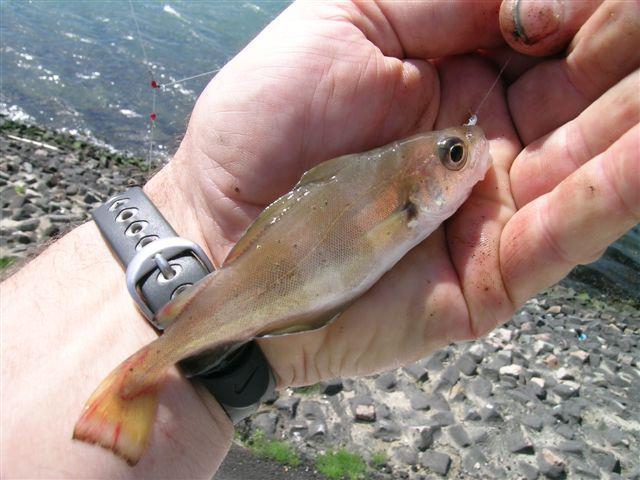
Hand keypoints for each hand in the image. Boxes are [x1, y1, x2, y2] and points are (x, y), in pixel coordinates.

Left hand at [153, 0, 638, 387]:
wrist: (218, 229)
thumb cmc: (263, 129)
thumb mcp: (341, 26)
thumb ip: (440, 2)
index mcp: (457, 81)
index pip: (550, 31)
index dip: (580, 7)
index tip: (579, 2)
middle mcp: (487, 145)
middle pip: (586, 92)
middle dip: (624, 53)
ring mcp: (492, 212)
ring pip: (591, 160)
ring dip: (634, 118)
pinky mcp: (487, 277)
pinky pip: (565, 233)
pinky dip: (615, 191)